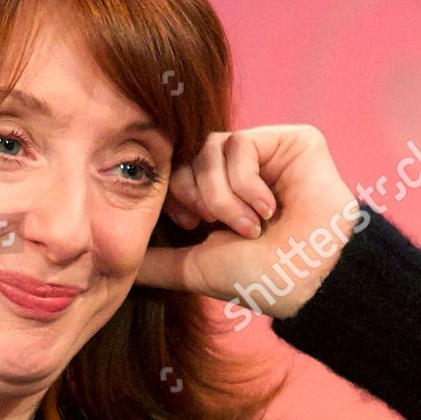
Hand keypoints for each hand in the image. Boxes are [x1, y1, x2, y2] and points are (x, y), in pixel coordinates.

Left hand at [135, 124, 360, 319]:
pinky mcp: (290, 140)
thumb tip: (114, 263)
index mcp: (219, 195)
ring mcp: (266, 153)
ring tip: (250, 226)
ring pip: (211, 147)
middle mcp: (240, 171)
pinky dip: (246, 183)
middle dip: (198, 196)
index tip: (192, 224)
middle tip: (220, 226)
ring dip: (223, 195)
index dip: (176, 194)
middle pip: (189, 155)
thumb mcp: (193, 268)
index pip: (177, 170)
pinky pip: (240, 143)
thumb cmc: (258, 278)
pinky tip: (269, 208)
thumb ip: (155, 261)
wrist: (306, 278)